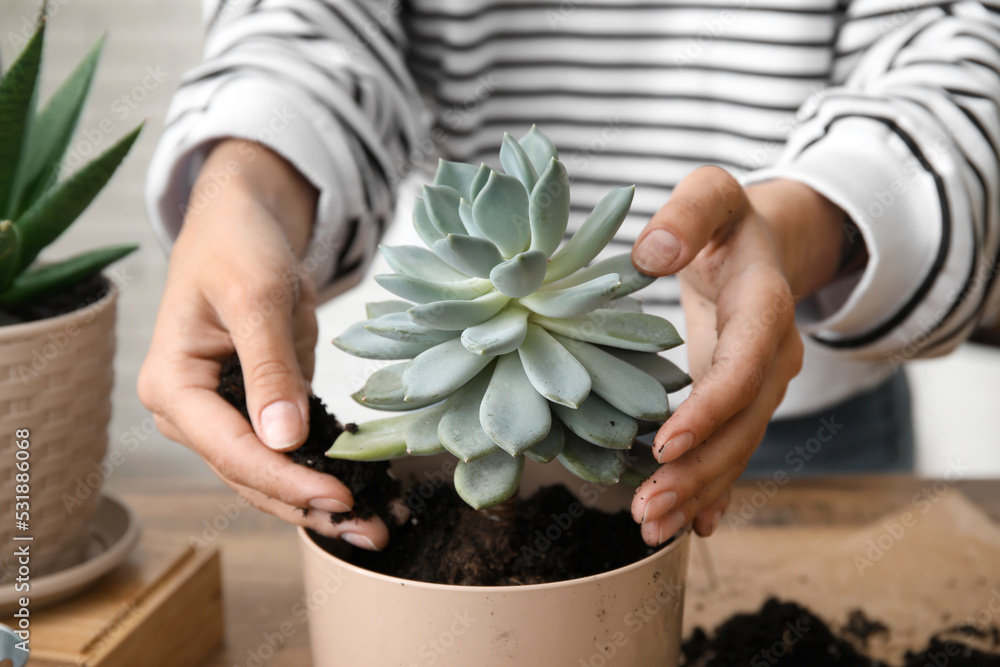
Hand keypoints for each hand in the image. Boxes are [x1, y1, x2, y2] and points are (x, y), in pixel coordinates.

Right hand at [139, 140, 390, 549]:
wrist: (242, 224)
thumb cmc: (237, 246)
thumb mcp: (255, 294)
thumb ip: (269, 367)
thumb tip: (284, 440)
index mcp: (173, 386)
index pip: (232, 451)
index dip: (287, 480)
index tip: (341, 498)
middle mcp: (191, 413)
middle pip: (250, 477)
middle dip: (309, 507)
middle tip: (371, 532)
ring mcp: (223, 416)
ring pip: (269, 476)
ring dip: (318, 503)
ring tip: (375, 527)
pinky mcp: (257, 410)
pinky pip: (288, 453)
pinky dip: (323, 471)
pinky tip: (366, 491)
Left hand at [628, 166, 855, 544]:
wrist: (764, 243)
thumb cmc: (727, 219)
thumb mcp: (711, 193)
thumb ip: (688, 213)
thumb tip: (651, 253)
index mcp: (764, 304)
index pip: (744, 365)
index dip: (710, 408)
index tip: (664, 445)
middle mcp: (772, 353)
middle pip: (743, 424)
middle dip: (698, 472)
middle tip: (646, 509)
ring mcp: (762, 382)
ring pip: (738, 447)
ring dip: (699, 491)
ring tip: (651, 526)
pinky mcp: (743, 399)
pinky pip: (733, 448)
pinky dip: (714, 488)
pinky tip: (692, 525)